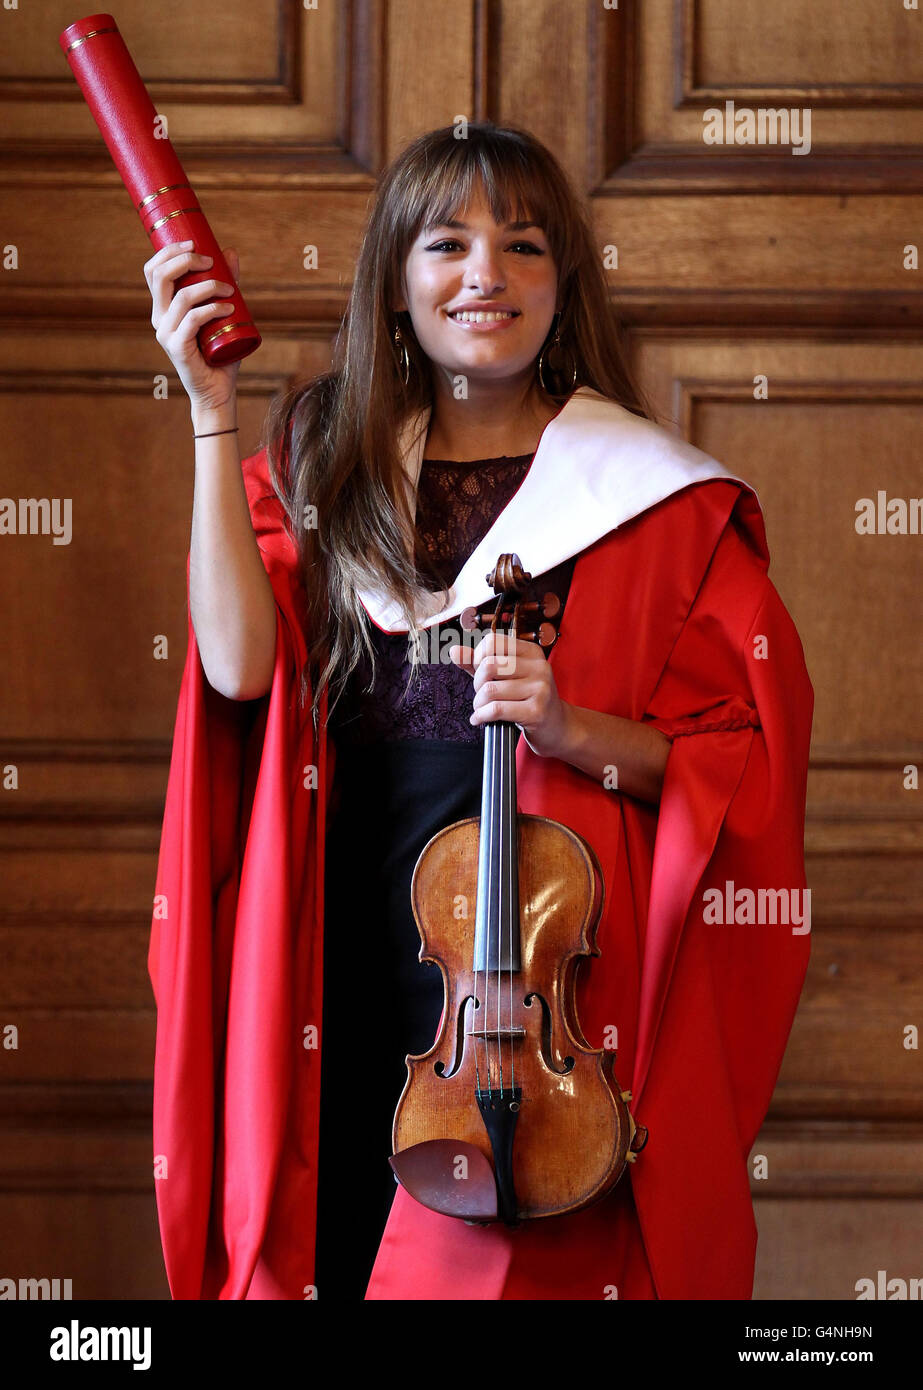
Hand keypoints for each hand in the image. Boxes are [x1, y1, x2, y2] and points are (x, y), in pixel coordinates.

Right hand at [144, 241, 241, 422]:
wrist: (218, 390)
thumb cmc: (220, 352)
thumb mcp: (223, 312)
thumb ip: (224, 284)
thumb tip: (229, 252)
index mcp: (163, 308)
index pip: (153, 271)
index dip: (170, 251)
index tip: (195, 243)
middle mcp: (159, 318)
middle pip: (160, 276)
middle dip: (185, 259)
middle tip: (211, 261)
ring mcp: (166, 333)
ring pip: (182, 296)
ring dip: (209, 286)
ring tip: (231, 290)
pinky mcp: (177, 348)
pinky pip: (193, 319)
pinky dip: (212, 309)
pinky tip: (229, 308)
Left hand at [448, 629, 572, 758]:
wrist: (556, 726)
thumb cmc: (527, 699)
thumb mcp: (505, 676)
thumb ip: (479, 663)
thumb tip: (454, 651)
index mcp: (532, 652)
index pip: (493, 641)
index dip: (478, 657)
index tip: (481, 673)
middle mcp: (539, 666)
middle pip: (489, 665)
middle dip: (477, 683)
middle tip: (482, 694)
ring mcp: (540, 689)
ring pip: (490, 690)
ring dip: (478, 703)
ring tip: (482, 709)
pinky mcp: (536, 711)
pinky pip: (496, 710)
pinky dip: (481, 716)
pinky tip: (480, 719)